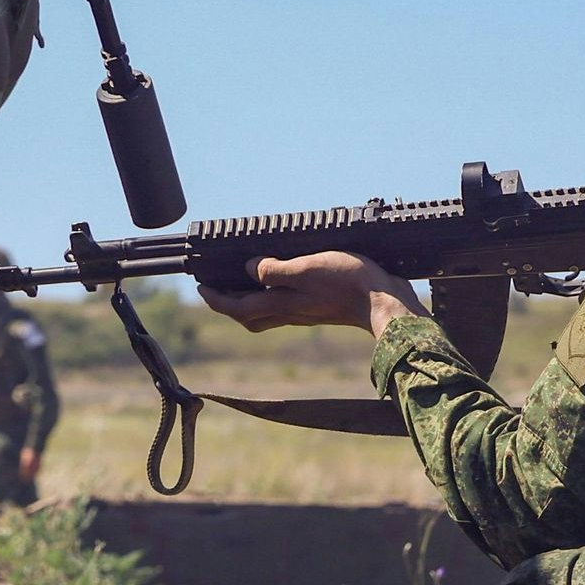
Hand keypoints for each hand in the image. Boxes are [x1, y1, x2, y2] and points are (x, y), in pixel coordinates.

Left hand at [199, 251, 424, 335]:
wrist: (384, 303)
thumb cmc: (347, 283)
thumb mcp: (306, 268)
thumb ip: (275, 270)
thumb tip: (247, 269)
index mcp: (281, 304)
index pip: (237, 308)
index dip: (216, 299)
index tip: (201, 288)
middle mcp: (289, 312)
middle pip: (248, 316)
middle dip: (228, 305)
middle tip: (216, 288)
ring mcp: (305, 312)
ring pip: (266, 314)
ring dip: (248, 302)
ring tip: (241, 284)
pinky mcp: (320, 308)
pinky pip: (285, 308)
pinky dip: (272, 298)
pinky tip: (280, 283)